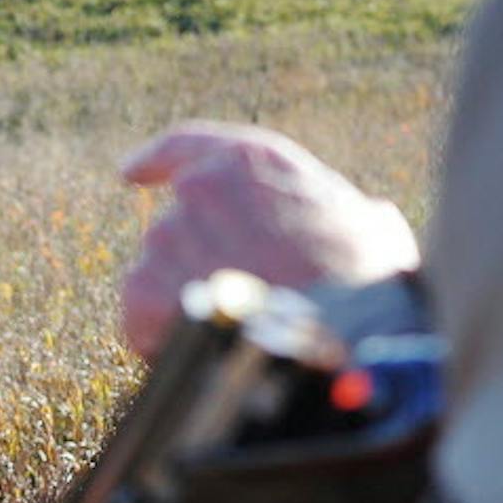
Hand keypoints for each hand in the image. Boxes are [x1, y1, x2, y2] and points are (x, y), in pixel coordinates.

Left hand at [118, 122, 420, 357]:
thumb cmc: (369, 283)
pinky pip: (142, 318)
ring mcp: (170, 235)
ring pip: (160, 276)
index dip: (157, 161)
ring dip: (185, 304)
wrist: (346, 334)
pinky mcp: (146, 287)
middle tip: (245, 307)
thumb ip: (342, 212)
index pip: (188, 147)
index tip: (130, 173)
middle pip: (178, 229)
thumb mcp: (373, 226)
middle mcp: (201, 187)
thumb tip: (365, 221)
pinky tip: (208, 355)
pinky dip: (162, 340)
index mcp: (253, 160)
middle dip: (198, 267)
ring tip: (239, 333)